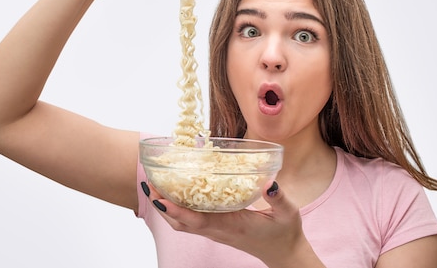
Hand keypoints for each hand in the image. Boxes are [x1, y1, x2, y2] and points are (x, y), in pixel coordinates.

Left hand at [143, 181, 323, 266]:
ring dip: (166, 207)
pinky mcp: (217, 229)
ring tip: (155, 186)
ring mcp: (216, 231)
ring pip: (183, 224)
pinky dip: (178, 210)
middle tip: (149, 183)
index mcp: (233, 226)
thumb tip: (269, 183)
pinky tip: (174, 194)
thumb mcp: (287, 214)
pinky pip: (191, 222)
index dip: (177, 210)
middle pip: (182, 222)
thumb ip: (279, 199)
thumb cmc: (285, 233)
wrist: (284, 253)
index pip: (199, 220)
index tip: (160, 198)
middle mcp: (219, 230)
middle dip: (163, 204)